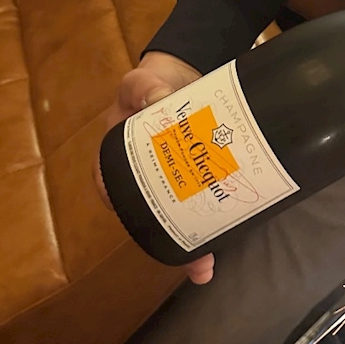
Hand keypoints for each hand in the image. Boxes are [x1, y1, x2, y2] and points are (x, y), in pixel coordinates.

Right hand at [93, 51, 215, 284]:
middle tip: (193, 261)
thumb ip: (145, 87)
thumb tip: (158, 97)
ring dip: (195, 240)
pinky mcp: (196, 178)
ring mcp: (172, 181)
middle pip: (152, 215)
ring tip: (206, 265)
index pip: (113, 190)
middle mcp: (142, 177)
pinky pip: (203, 203)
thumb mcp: (141, 82)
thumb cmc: (151, 83)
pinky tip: (230, 236)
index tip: (147, 230)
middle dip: (171, 239)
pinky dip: (214, 221)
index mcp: (117, 157)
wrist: (182, 78)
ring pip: (179, 216)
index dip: (129, 215)